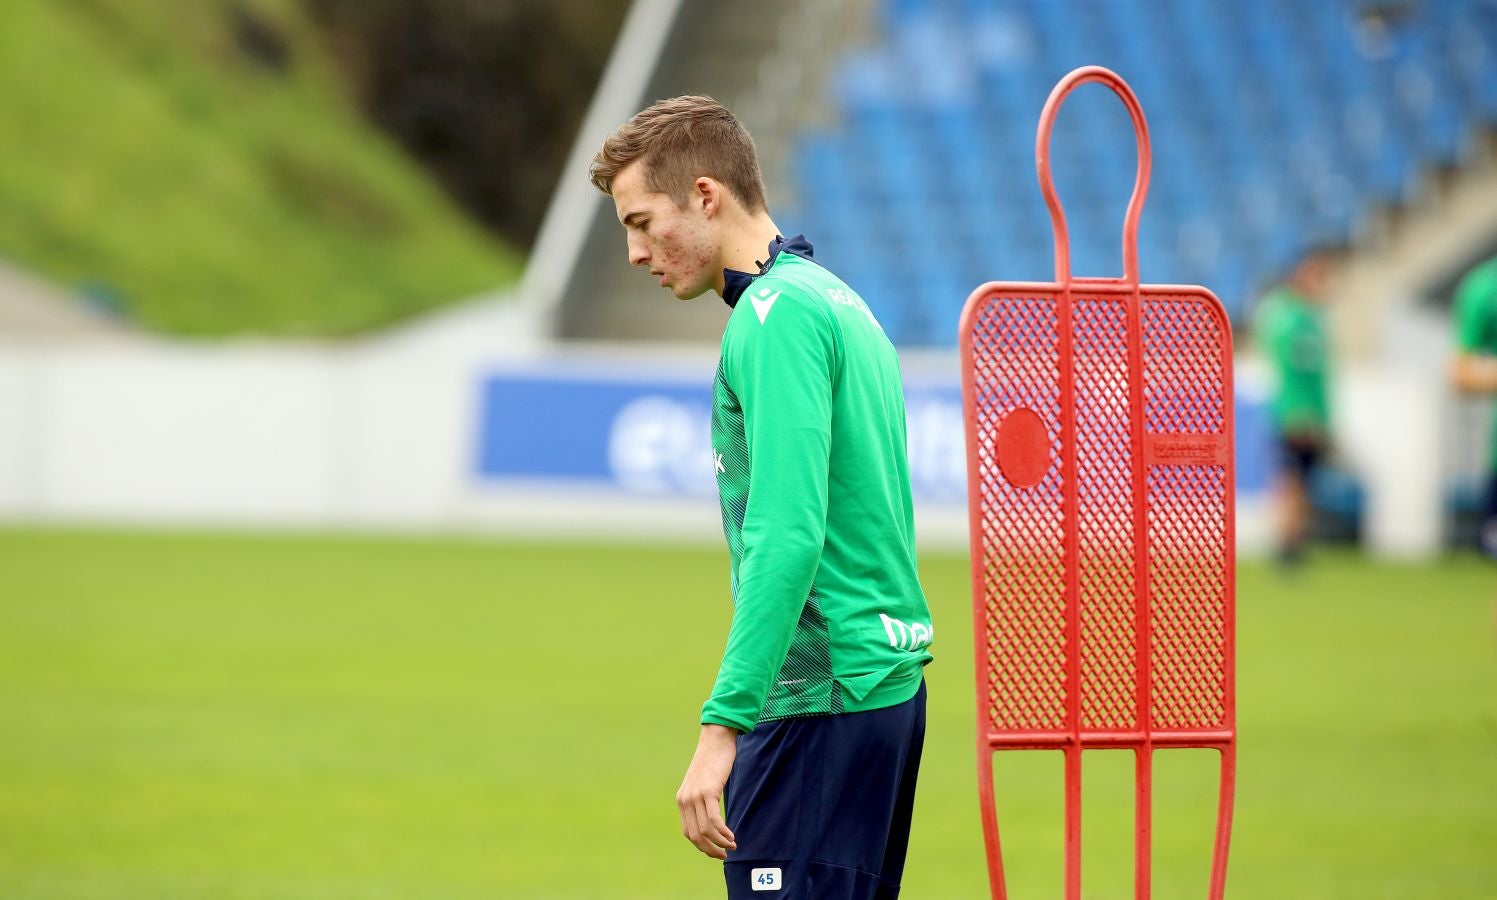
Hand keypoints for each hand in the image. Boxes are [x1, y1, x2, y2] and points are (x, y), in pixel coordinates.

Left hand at [675, 724, 738, 859]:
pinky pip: (714, 821)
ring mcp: (695, 796)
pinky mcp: (707, 792)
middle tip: (725, 854)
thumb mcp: (704, 783)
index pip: (688, 832)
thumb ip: (703, 800)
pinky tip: (731, 836)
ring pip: (705, 831)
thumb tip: (712, 819)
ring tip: (732, 845)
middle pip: (695, 836)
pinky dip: (723, 833)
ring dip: (720, 843)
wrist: (716, 740)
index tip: (717, 851)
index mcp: (682, 800)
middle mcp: (685, 800)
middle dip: (711, 849)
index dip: (703, 846)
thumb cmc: (714, 761)